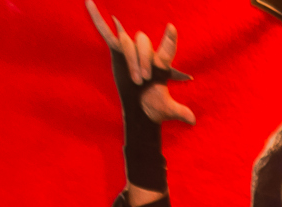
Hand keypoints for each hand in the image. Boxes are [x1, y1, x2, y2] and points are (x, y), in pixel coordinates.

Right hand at [89, 5, 195, 124]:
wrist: (140, 110)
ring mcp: (131, 51)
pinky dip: (97, 18)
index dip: (169, 39)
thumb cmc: (154, 107)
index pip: (167, 48)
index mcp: (161, 64)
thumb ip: (178, 110)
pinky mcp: (116, 52)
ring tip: (136, 80)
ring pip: (128, 42)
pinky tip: (89, 2)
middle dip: (142, 60)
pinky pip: (106, 33)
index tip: (172, 28)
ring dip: (131, 59)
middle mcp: (148, 53)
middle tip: (142, 80)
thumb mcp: (165, 110)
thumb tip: (192, 120)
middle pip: (143, 43)